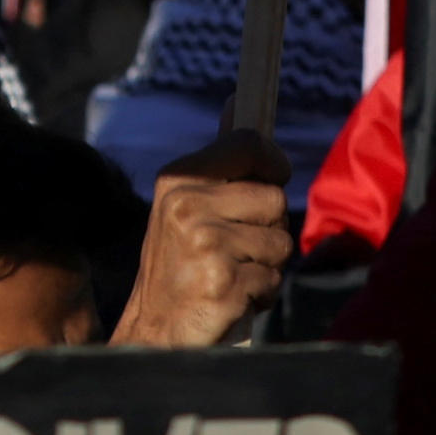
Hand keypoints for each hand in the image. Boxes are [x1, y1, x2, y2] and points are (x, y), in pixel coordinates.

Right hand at [113, 133, 292, 349]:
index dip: (271, 162)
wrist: (154, 332)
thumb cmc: (178, 267)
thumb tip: (236, 102)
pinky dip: (260, 295)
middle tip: (233, 251)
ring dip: (266, 267)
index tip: (269, 178)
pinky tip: (229, 299)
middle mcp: (187, 206)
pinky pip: (273, 280)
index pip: (248, 143)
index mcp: (178, 180)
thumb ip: (220, 161)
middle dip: (268, 232)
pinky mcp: (222, 282)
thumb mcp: (187, 206)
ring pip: (281, 244)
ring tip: (229, 276)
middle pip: (275, 200)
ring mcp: (204, 245)